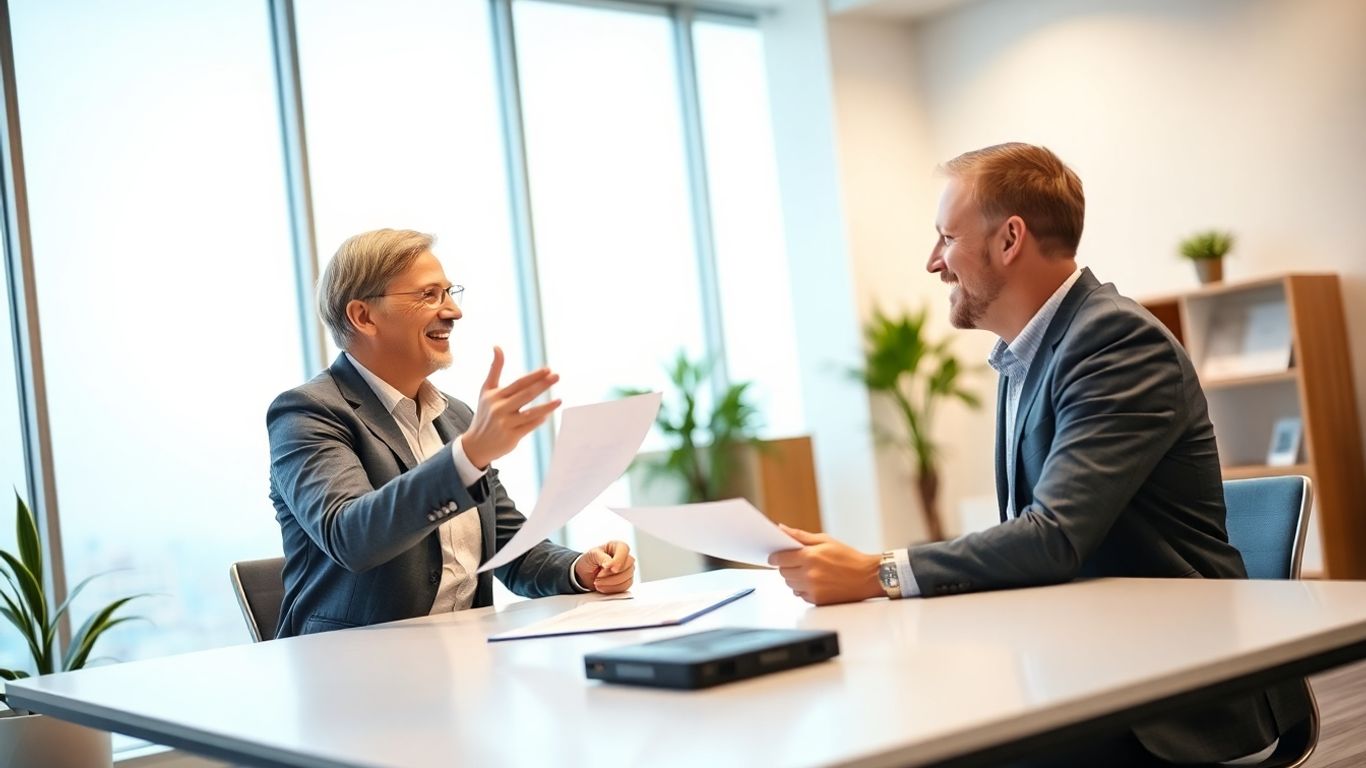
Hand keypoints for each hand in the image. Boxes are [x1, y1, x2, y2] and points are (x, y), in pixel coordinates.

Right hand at [463, 346, 560, 468]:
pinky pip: (529, 427)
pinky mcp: (511, 437)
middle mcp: (500, 408)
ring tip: (559, 400)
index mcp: (495, 396)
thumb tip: (497, 346)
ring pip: (530, 413)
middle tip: (557, 376)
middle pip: (525, 395)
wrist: (476, 444)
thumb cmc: (485, 413)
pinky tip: (548, 415)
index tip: (548, 369)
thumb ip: (495, 369)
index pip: (518, 383)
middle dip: (542, 385)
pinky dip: (538, 420)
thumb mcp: (486, 390)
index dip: (534, 376)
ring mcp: (506, 423)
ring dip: (546, 406)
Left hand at [575, 540, 635, 593]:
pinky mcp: (626, 582)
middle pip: (628, 566)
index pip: (624, 550)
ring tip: (597, 581)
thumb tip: (610, 563)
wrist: (586, 573)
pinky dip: (611, 589)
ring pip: (627, 579)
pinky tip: (602, 586)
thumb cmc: (590, 560)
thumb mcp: (592, 555)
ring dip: (610, 583)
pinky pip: (624, 588)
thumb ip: (602, 557)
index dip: (618, 560)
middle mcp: (625, 557)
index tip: (608, 567)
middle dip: (611, 574)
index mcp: (618, 546)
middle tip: (598, 575)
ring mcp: (627, 570)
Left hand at [767, 524, 881, 605]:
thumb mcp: (825, 540)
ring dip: (794, 578)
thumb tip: (782, 529)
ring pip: (790, 584)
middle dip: (786, 566)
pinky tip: (816, 582)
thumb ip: (801, 536)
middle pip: (783, 572)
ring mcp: (812, 588)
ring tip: (809, 572)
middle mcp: (809, 574)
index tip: (774, 557)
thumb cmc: (849, 557)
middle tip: (797, 563)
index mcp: (810, 556)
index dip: (775, 557)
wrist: (867, 577)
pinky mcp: (817, 600)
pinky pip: (800, 594)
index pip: (780, 558)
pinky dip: (803, 589)